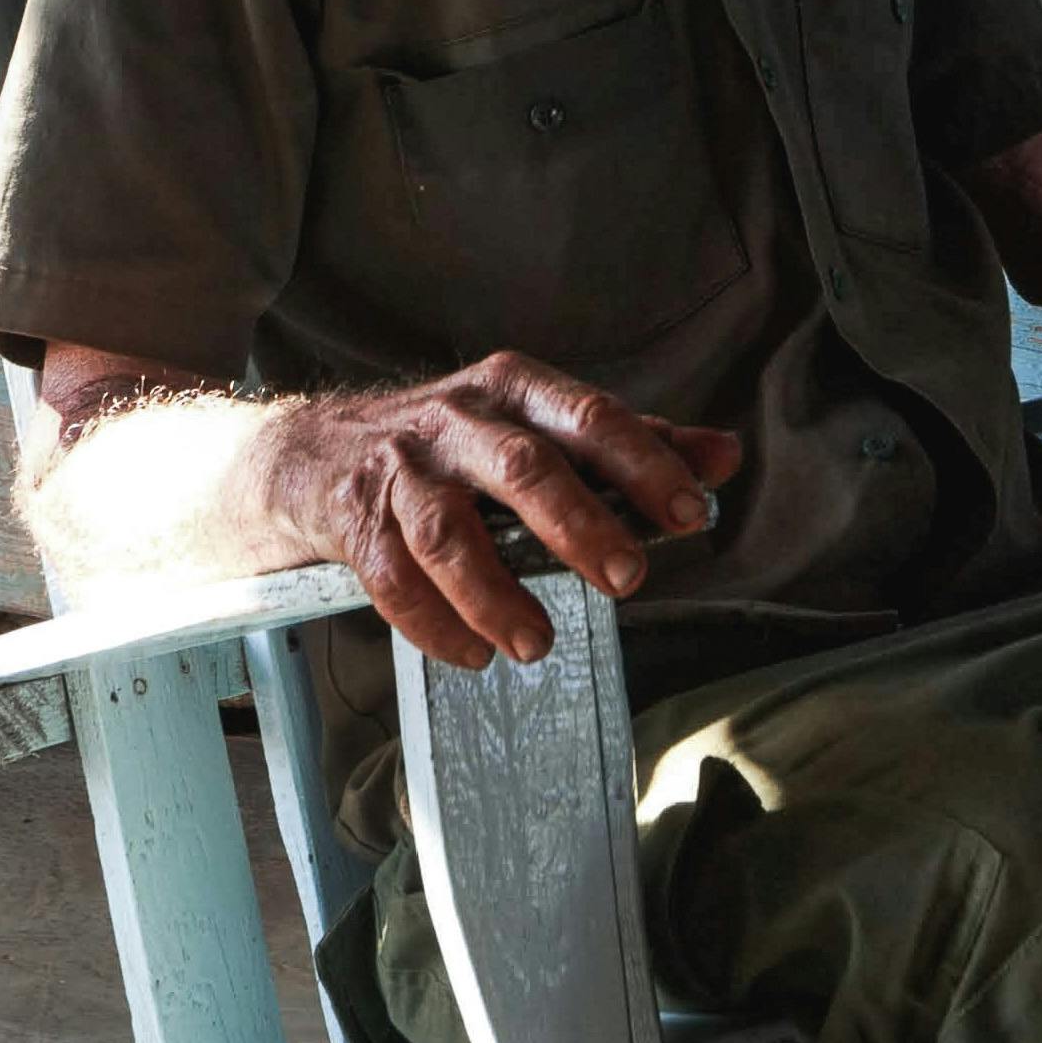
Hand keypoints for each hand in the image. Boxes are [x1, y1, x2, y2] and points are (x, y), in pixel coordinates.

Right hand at [259, 351, 742, 667]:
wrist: (316, 452)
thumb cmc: (456, 445)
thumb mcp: (540, 426)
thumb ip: (632, 444)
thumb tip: (725, 457)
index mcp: (517, 389)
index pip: (591, 417)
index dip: (645, 464)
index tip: (690, 513)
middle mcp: (458, 419)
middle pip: (524, 467)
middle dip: (580, 525)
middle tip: (628, 581)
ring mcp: (402, 470)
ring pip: (449, 533)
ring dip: (497, 595)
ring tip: (537, 645)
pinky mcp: (355, 520)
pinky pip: (393, 579)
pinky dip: (435, 625)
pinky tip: (473, 654)